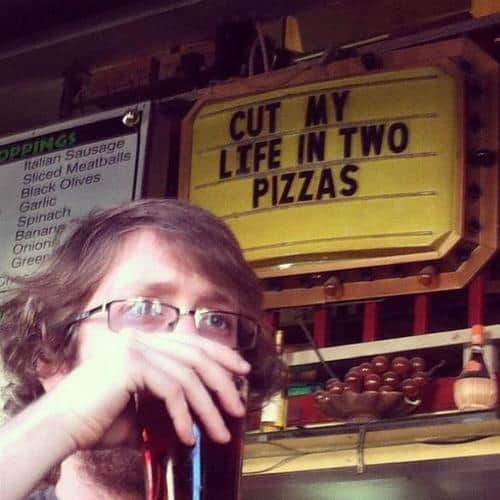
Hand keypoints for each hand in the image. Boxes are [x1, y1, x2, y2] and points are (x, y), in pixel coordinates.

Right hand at [48, 328, 250, 450]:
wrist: (58, 428)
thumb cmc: (97, 420)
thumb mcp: (141, 404)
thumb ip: (166, 397)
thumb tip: (198, 408)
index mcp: (142, 342)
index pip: (191, 341)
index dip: (220, 354)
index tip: (242, 370)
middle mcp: (139, 338)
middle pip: (196, 354)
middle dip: (223, 381)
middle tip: (238, 406)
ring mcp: (134, 348)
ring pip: (188, 375)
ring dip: (208, 408)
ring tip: (220, 433)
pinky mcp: (130, 364)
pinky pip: (171, 390)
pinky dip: (184, 416)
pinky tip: (188, 438)